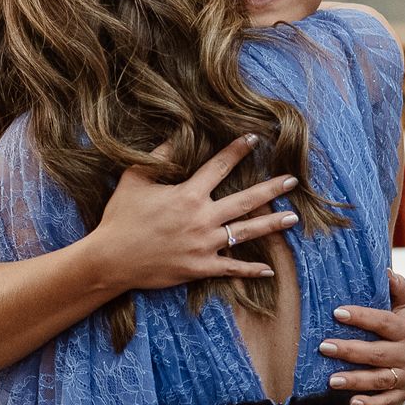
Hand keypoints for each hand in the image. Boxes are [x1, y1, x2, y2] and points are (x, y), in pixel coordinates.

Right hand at [89, 136, 299, 289]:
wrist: (111, 259)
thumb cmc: (120, 217)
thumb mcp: (134, 179)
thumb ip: (157, 156)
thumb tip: (175, 133)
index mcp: (188, 194)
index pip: (220, 166)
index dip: (238, 150)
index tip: (255, 138)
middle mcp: (202, 218)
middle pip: (245, 200)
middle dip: (272, 188)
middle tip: (293, 180)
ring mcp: (204, 244)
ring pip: (246, 232)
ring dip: (272, 224)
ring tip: (293, 218)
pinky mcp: (200, 268)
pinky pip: (232, 268)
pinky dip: (251, 270)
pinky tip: (270, 270)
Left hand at [325, 270, 404, 404]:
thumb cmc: (399, 329)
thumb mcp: (403, 309)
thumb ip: (398, 290)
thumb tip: (387, 271)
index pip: (384, 322)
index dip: (362, 317)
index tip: (337, 313)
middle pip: (378, 353)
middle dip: (350, 351)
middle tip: (324, 347)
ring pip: (380, 379)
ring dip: (355, 380)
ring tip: (331, 380)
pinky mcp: (402, 394)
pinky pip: (386, 402)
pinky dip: (370, 403)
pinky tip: (351, 402)